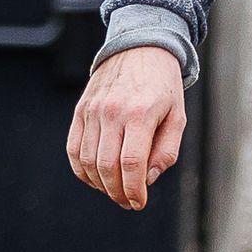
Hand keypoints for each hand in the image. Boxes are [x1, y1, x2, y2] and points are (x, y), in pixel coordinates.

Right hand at [66, 43, 186, 208]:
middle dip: (117, 192)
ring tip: (115, 191)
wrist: (140, 48)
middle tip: (128, 202)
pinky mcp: (80, 110)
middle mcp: (112, 112)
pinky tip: (96, 178)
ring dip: (100, 184)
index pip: (131, 164)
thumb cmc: (163, 86)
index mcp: (140, 114)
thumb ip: (166, 151)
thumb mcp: (177, 117)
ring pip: (87, 160)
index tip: (139, 203)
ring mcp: (92, 111)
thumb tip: (147, 179)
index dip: (134, 190)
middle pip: (107, 166)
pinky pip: (74, 148)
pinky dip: (82, 169)